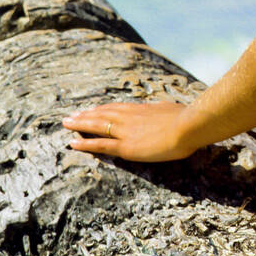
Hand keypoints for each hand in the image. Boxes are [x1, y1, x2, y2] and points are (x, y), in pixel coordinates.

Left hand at [62, 101, 197, 162]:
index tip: (92, 109)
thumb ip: (163, 113)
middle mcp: (129, 117)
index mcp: (142, 109)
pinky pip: (100, 145)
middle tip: (71, 115)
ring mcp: (125, 131)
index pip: (117, 108)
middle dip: (86, 114)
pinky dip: (85, 144)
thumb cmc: (188, 118)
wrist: (188, 125)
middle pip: (102, 114)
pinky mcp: (125, 147)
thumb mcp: (172, 110)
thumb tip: (165, 113)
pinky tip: (73, 144)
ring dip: (80, 124)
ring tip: (67, 123)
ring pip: (96, 126)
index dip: (103, 109)